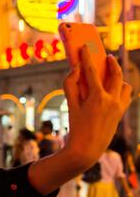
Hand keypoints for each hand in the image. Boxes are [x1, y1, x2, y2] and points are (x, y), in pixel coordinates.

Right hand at [63, 45, 131, 168]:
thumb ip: (71, 85)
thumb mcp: (70, 105)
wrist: (86, 149)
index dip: (87, 57)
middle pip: (116, 74)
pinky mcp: (120, 114)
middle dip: (112, 63)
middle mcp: (111, 100)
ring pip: (125, 86)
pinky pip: (126, 97)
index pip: (92, 71)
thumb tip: (76, 69)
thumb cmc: (76, 127)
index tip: (85, 47)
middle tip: (107, 57)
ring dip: (118, 78)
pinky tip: (113, 91)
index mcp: (97, 97)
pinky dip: (121, 90)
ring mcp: (118, 107)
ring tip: (110, 76)